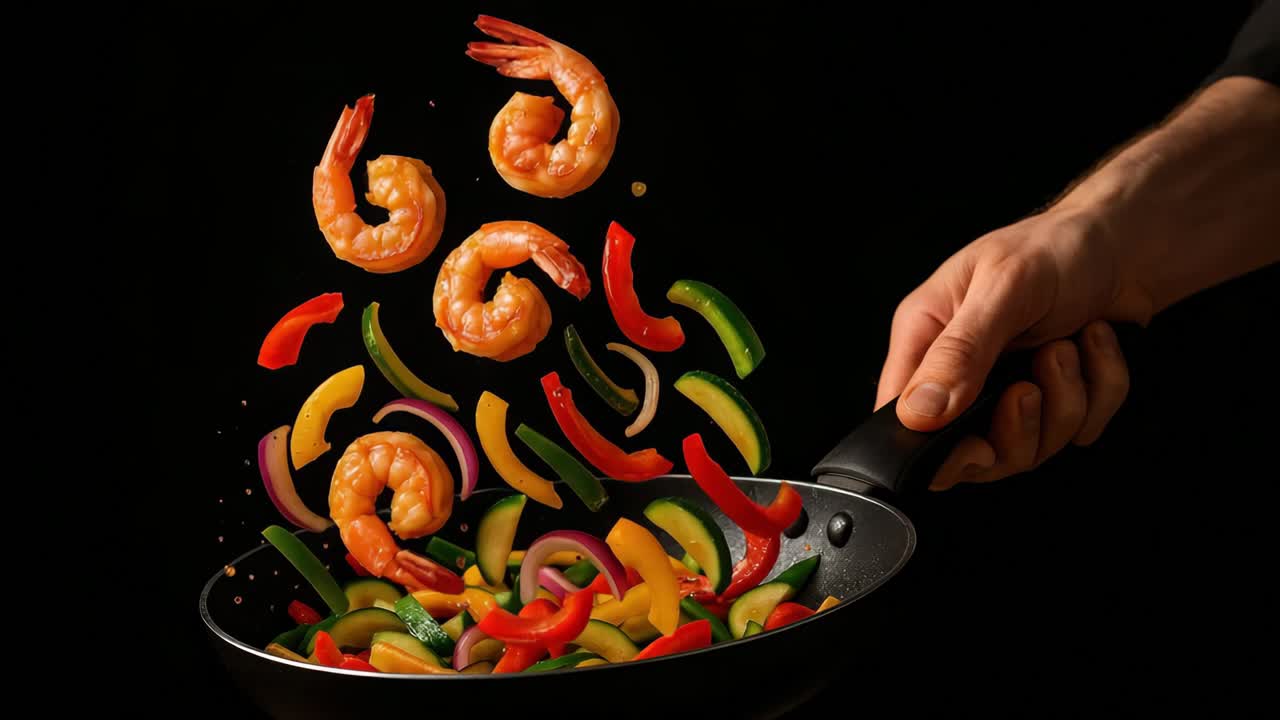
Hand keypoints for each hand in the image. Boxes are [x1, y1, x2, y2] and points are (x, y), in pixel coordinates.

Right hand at [875, 208, 1138, 489]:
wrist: (1126, 240)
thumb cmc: (1055, 249)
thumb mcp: (1003, 289)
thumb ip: (960, 351)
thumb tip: (917, 413)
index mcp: (925, 339)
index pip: (900, 419)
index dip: (934, 450)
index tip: (979, 446)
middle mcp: (960, 372)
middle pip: (970, 452)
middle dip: (1019, 428)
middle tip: (1032, 384)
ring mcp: (1008, 391)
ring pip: (1030, 448)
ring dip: (1066, 400)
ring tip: (1068, 346)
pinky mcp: (1055, 400)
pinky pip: (1079, 430)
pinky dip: (1100, 390)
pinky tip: (1093, 345)